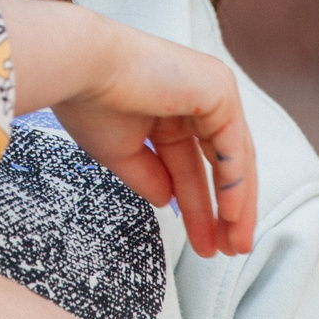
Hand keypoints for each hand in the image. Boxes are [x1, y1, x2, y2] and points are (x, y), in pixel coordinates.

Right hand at [0, 0, 256, 255]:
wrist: (81, 67)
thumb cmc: (90, 102)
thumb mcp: (121, 152)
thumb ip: (148, 177)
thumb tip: (165, 202)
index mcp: (171, 111)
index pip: (195, 167)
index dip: (199, 208)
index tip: (205, 247)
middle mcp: (197, 100)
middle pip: (221, 165)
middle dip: (225, 212)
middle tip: (230, 251)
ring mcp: (212, 92)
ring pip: (234, 158)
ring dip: (236, 204)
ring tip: (235, 245)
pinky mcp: (219, 89)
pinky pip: (233, 145)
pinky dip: (235, 181)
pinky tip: (232, 214)